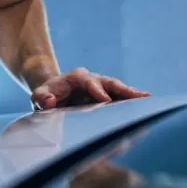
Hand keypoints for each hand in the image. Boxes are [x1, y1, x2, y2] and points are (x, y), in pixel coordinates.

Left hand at [30, 67, 149, 109]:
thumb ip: (41, 97)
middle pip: (110, 82)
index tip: (105, 100)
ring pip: (119, 90)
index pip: (89, 81)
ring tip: (148, 100)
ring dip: (133, 96)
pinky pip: (120, 100)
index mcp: (76, 77)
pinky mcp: (107, 98)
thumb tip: (49, 101)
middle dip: (124, 90)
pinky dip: (131, 104)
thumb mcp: (38, 96)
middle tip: (139, 96)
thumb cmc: (46, 95)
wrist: (52, 93)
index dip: (97, 90)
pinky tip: (145, 110)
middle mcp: (93, 80)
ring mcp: (102, 88)